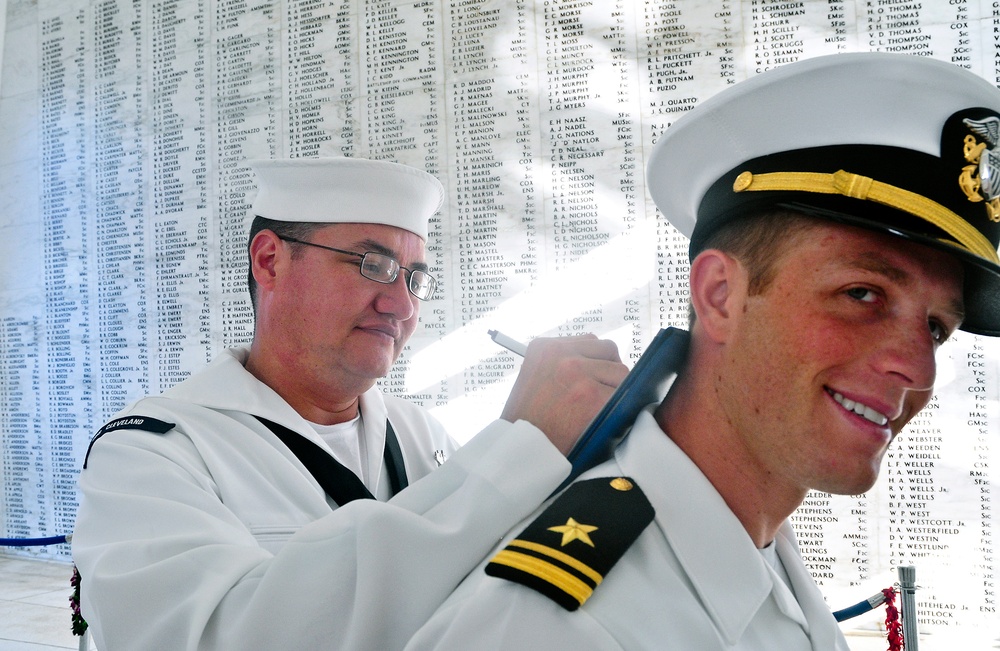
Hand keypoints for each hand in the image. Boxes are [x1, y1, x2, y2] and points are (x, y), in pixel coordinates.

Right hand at [501, 334, 627, 454]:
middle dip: (608, 372)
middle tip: (598, 396)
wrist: (518, 451)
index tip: (591, 379)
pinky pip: (624, 398)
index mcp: (544, 348)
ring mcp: (578, 373)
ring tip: (597, 410)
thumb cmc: (526, 421)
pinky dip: (620, 411)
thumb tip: (595, 363)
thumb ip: (560, 365)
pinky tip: (603, 421)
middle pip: (608, 351)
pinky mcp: (593, 397)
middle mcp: (561, 354)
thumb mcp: (534, 379)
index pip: (589, 342)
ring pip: (621, 373)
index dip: (595, 362)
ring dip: (615, 391)